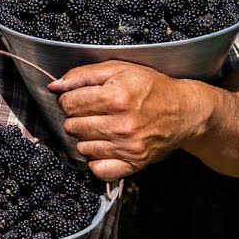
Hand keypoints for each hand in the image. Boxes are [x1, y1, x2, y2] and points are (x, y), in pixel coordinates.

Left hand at [49, 60, 204, 181]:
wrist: (185, 111)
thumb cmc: (150, 87)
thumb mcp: (118, 69)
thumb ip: (82, 75)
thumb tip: (53, 86)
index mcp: (116, 97)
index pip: (68, 104)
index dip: (68, 99)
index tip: (78, 98)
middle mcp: (122, 125)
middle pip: (71, 126)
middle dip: (76, 117)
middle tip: (91, 112)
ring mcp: (128, 147)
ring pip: (81, 147)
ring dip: (85, 137)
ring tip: (100, 126)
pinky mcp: (134, 163)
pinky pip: (98, 169)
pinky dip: (96, 159)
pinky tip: (104, 145)